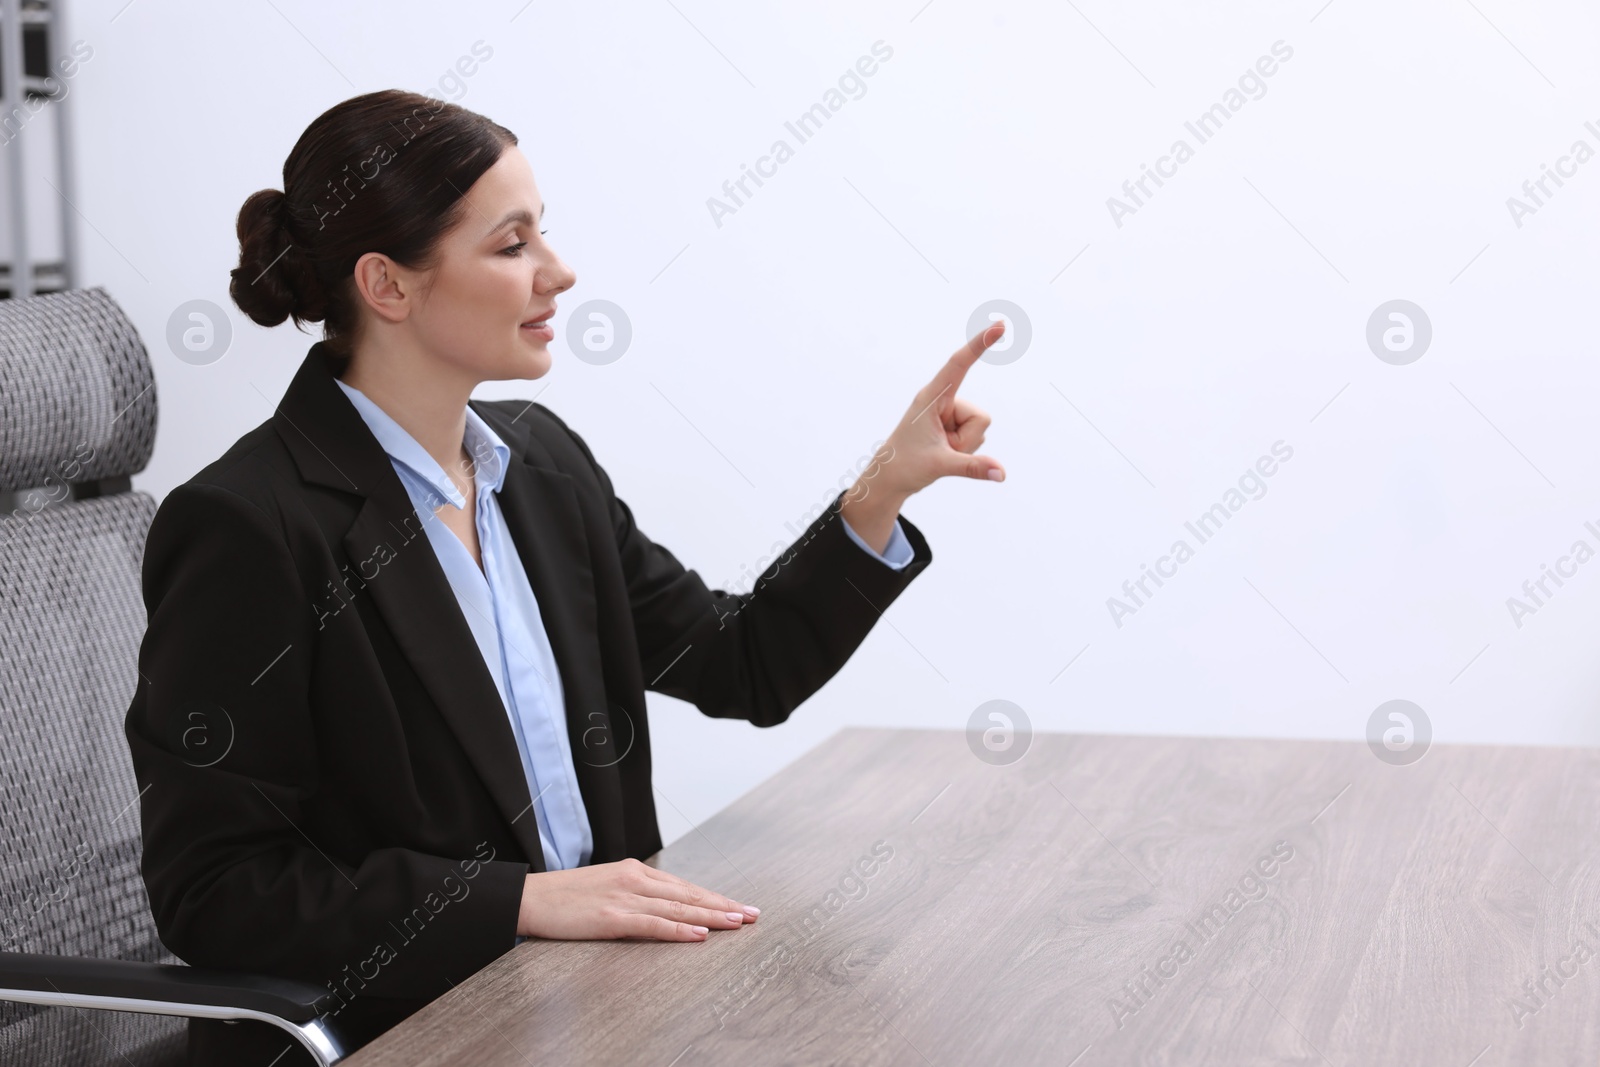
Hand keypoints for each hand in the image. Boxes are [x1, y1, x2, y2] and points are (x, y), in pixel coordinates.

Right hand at [517, 858, 757, 941]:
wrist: (528, 897)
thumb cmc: (565, 897)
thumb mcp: (606, 888)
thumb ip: (634, 895)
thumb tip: (663, 909)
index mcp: (634, 871)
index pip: (684, 886)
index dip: (714, 897)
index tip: (739, 906)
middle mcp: (635, 879)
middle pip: (689, 894)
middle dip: (724, 905)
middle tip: (753, 914)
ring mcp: (625, 897)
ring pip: (679, 908)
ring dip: (712, 916)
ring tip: (738, 923)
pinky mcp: (612, 917)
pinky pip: (654, 925)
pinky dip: (680, 930)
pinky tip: (700, 935)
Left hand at [837, 323, 1005, 547]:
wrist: (890, 479)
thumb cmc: (905, 465)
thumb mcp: (940, 465)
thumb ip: (973, 467)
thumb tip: (1002, 473)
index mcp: (932, 397)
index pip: (959, 364)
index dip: (980, 344)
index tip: (999, 326)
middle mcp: (943, 400)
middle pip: (980, 417)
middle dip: (967, 440)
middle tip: (941, 449)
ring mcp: (950, 413)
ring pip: (980, 428)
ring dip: (964, 446)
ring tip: (939, 451)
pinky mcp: (954, 425)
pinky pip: (976, 436)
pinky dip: (965, 449)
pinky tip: (944, 453)